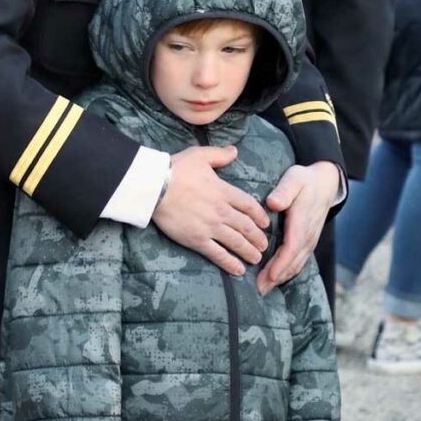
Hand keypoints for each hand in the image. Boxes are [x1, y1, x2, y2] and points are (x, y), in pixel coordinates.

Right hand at [152, 145, 269, 275]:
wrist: (155, 187)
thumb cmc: (176, 169)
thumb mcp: (200, 155)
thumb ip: (220, 155)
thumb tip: (234, 151)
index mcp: (224, 191)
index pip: (249, 205)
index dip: (260, 216)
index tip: (265, 223)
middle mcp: (221, 211)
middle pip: (246, 227)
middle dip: (258, 237)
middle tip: (264, 245)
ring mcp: (210, 227)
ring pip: (236, 242)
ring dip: (249, 251)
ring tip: (256, 259)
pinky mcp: (197, 240)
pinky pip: (218, 254)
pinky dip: (230, 263)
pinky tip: (238, 270)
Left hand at [256, 161, 339, 294]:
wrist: (325, 184)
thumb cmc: (305, 180)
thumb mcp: (294, 179)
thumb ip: (284, 191)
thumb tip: (273, 203)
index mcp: (301, 222)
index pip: (291, 248)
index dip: (280, 265)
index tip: (267, 277)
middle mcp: (307, 235)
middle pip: (292, 262)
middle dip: (276, 278)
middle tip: (258, 290)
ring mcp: (309, 241)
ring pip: (295, 265)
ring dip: (280, 278)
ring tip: (263, 288)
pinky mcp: (307, 242)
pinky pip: (298, 261)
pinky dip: (286, 272)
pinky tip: (274, 278)